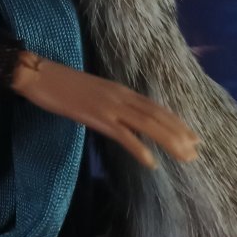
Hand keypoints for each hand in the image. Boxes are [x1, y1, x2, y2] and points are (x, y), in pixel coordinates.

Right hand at [11, 52, 198, 167]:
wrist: (39, 74)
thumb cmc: (62, 84)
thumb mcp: (93, 92)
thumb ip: (111, 103)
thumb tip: (126, 119)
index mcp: (119, 89)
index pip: (154, 107)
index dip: (175, 121)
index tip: (192, 136)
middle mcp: (119, 95)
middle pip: (156, 116)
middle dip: (178, 133)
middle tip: (196, 151)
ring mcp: (109, 105)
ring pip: (146, 124)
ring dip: (168, 141)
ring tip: (185, 156)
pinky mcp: (95, 116)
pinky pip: (123, 134)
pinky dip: (139, 148)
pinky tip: (151, 162)